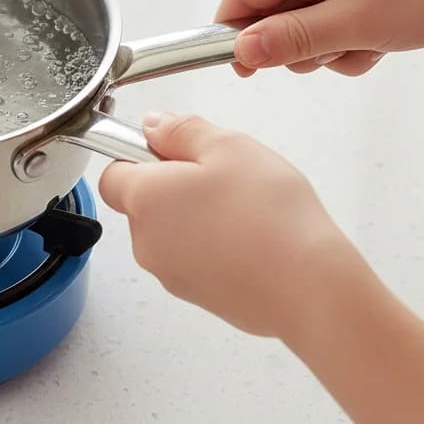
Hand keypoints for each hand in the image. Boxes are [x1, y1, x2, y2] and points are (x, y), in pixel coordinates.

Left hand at [99, 112, 354, 336]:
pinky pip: (196, 259)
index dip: (140, 157)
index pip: (113, 174)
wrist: (310, 289)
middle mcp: (146, 242)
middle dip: (175, 185)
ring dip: (197, 216)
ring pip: (172, 232)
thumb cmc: (269, 216)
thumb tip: (153, 125)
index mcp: (143, 200)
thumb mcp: (227, 146)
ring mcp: (171, 275)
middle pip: (144, 203)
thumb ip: (181, 130)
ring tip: (245, 210)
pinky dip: (215, 246)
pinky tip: (252, 240)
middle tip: (222, 177)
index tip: (176, 150)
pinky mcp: (199, 297)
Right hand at [216, 0, 423, 75]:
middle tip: (334, 54)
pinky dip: (350, 28)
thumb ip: (293, 39)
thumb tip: (243, 50)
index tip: (242, 68)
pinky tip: (380, 35)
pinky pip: (335, 4)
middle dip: (299, 42)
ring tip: (368, 44)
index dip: (234, 34)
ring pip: (307, 11)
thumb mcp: (356, 25)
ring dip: (330, 40)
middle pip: (274, 6)